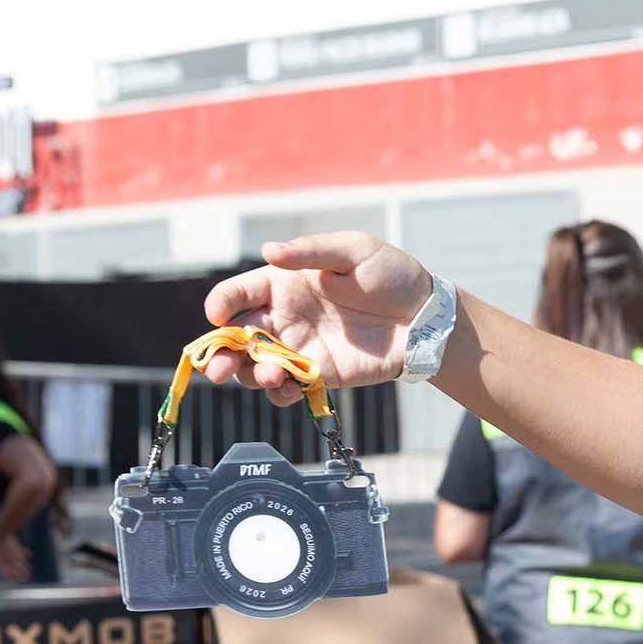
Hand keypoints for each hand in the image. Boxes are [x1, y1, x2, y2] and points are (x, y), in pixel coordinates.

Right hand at [201, 232, 432, 402]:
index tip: (217, 315)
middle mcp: (285, 316)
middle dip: (221, 353)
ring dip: (250, 375)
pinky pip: (287, 388)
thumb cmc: (391, 275)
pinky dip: (279, 393)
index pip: (239, 293)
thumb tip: (269, 250)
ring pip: (256, 366)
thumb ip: (311, 251)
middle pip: (237, 337)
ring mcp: (300, 348)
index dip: (222, 303)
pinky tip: (285, 389)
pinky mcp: (319, 375)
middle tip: (217, 369)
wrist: (425, 318)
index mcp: (284, 283)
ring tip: (269, 375)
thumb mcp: (354, 251)